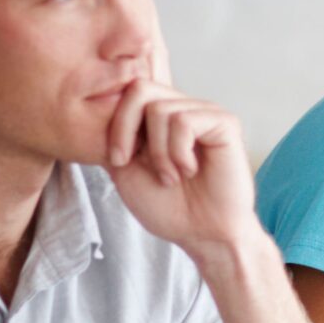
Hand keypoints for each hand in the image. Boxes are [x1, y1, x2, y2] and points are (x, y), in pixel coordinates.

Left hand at [105, 43, 266, 262]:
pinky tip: (190, 170)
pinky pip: (185, 122)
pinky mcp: (225, 123)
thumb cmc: (168, 207)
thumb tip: (98, 107)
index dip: (115, 123)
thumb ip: (112, 135)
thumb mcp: (124, 169)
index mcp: (159, 116)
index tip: (117, 161)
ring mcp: (205, 112)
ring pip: (160, 109)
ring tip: (170, 176)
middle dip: (125, 129)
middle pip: (139, 88)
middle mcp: (183, 107)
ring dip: (158, 152)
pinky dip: (179, 153)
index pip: (127, 91)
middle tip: (130, 163)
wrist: (202, 234)